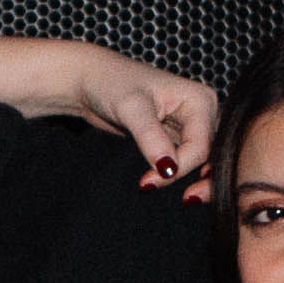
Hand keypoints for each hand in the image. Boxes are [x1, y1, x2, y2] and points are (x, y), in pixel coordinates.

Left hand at [0, 36, 218, 195]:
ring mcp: (180, 125)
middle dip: (196, 179)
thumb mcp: (127, 108)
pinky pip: (174, 166)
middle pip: (209, 154)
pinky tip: (151, 191)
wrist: (74, 77)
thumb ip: (151, 138)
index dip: (188, 168)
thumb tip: (170, 170)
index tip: (155, 184)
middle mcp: (195, 110)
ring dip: (181, 183)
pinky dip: (167, 179)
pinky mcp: (162, 138)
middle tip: (178, 205)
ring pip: (193, 164)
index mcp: (198, 97)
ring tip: (160, 198)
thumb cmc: (101, 82)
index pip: (207, 144)